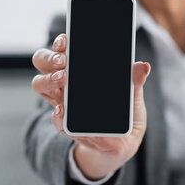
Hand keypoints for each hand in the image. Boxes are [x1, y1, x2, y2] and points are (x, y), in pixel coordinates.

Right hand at [31, 33, 150, 174]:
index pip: (62, 49)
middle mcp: (65, 83)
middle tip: (63, 61)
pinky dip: (58, 114)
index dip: (60, 43)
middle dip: (49, 58)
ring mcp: (63, 103)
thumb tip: (143, 66)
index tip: (66, 41)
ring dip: (49, 81)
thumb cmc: (126, 113)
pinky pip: (56, 119)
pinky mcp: (68, 126)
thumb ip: (135, 80)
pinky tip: (63, 110)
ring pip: (41, 85)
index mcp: (79, 70)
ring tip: (63, 79)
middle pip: (43, 62)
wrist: (123, 143)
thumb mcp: (133, 95)